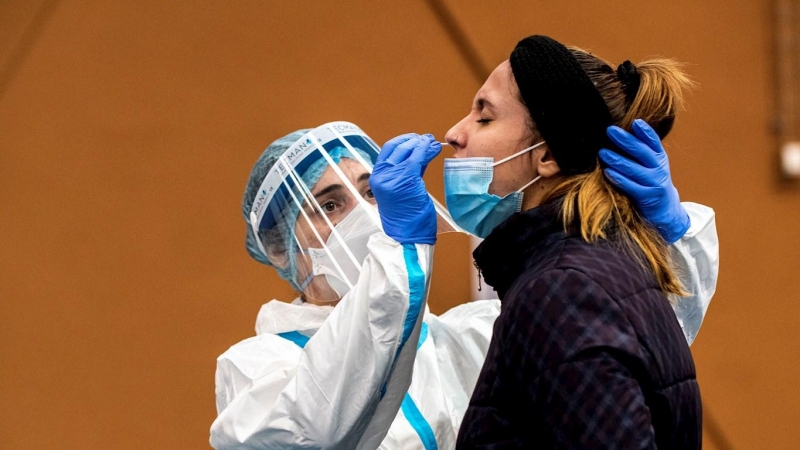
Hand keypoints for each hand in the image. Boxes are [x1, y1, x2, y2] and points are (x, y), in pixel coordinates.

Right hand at [370, 133, 440, 244]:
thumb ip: (407, 172)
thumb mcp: (402, 190)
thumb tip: (419, 154)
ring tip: (433, 143)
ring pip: (408, 151)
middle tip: (427, 139)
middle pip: (397, 147)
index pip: (388, 150)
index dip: (403, 141)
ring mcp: (392, 178)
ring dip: (423, 144)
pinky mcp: (406, 181)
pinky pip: (417, 160)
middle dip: (414, 141)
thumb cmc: (406, 218)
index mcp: (377, 177)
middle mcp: (381, 176)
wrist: (407, 236)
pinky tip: (434, 149)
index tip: (415, 139)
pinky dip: (427, 152)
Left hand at [599, 119, 689, 243]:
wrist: (665, 209)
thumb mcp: (651, 165)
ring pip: (634, 169)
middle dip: (625, 140)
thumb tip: (620, 133)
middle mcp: (659, 169)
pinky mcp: (647, 197)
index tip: (635, 122)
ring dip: (617, 160)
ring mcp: (654, 183)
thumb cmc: (651, 182)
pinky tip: (607, 172)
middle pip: (642, 152)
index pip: (653, 142)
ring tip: (602, 152)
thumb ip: (640, 152)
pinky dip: (618, 179)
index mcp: (660, 158)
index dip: (645, 132)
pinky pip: (631, 187)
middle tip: (610, 131)